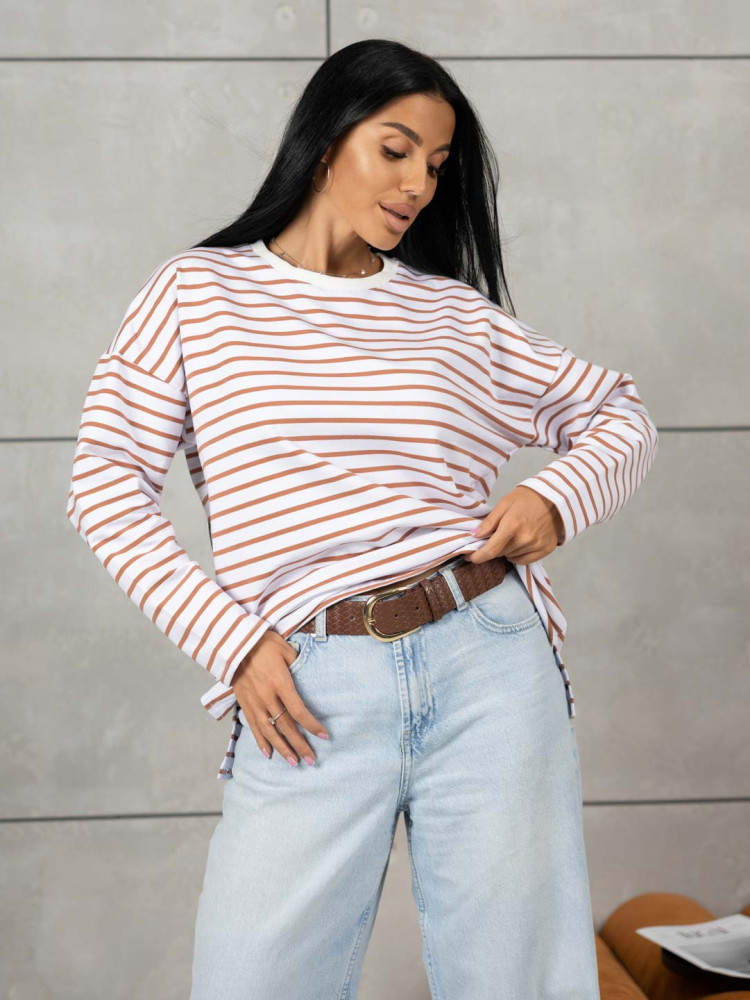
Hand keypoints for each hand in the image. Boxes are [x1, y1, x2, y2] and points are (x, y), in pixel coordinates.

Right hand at [231, 630, 329, 766]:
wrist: (234, 643)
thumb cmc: (263, 643)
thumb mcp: (285, 649)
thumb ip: (297, 664)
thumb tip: (309, 675)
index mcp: (280, 682)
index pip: (298, 711)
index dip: (312, 725)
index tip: (324, 736)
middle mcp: (267, 696)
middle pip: (286, 726)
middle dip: (300, 745)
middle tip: (311, 760)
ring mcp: (254, 702)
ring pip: (269, 732)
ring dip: (282, 749)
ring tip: (293, 763)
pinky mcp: (244, 703)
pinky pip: (253, 727)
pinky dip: (260, 742)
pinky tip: (268, 754)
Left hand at [464, 485, 563, 565]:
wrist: (555, 498)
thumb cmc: (526, 499)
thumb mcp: (504, 504)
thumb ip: (489, 522)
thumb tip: (474, 536)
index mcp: (512, 526)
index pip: (490, 550)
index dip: (477, 556)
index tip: (469, 557)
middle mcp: (525, 539)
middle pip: (499, 553)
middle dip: (494, 546)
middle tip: (498, 534)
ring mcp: (536, 546)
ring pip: (511, 557)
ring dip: (507, 550)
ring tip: (513, 534)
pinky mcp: (545, 550)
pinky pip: (524, 561)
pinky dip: (518, 555)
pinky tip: (521, 542)